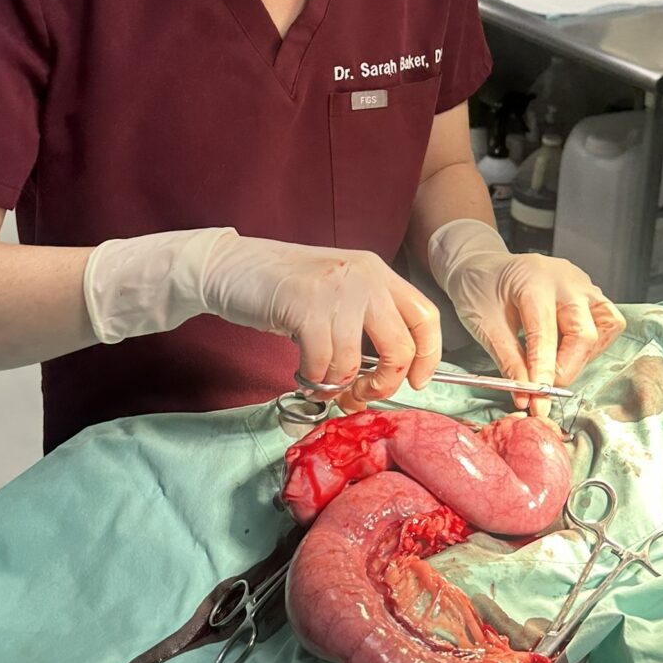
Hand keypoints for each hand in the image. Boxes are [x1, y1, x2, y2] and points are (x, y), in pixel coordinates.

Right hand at [84, 228, 440, 402]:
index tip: (415, 382)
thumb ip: (365, 319)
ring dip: (336, 384)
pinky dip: (313, 378)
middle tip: (361, 395)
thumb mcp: (337, 291)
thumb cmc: (284, 287)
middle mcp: (365, 276)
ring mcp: (336, 290)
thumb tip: (389, 375)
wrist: (233, 267)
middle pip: (400, 347)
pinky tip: (302, 371)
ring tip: (319, 380)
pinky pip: (323, 363)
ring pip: (354, 362)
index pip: (425, 316)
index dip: (429, 356)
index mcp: (378, 272)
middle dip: (383, 383)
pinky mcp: (306, 307)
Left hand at [428, 220, 624, 415]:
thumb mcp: (484, 326)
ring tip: (559, 367)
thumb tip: (527, 396)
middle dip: (568, 368)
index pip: (545, 334)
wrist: (482, 265)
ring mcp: (582, 283)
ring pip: (607, 325)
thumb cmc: (479, 289)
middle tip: (546, 389)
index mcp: (533, 282)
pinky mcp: (589, 291)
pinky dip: (591, 344)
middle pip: (585, 332)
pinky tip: (567, 351)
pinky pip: (606, 321)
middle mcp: (565, 280)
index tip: (538, 401)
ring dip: (586, 355)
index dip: (544, 372)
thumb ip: (509, 362)